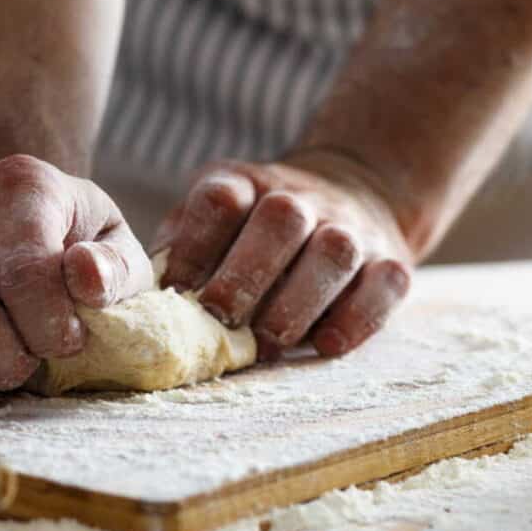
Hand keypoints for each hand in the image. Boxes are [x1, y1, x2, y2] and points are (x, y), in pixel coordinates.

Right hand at [0, 155, 152, 396]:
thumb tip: (86, 277)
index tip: (67, 344)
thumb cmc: (74, 247)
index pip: (24, 272)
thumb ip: (114, 269)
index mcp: (21, 182)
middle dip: (1, 362)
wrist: (16, 222)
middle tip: (24, 369)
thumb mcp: (117, 254)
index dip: (48, 329)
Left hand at [154, 154, 412, 358]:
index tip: (176, 288)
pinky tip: (324, 345)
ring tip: (268, 342)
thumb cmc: (257, 227)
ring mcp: (352, 228)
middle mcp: (303, 199)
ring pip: (334, 253)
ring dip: (298, 301)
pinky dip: (357, 319)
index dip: (195, 244)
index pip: (221, 200)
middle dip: (247, 273)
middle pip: (281, 220)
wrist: (357, 189)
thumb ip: (180, 248)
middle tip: (221, 317)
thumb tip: (140, 297)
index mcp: (249, 185)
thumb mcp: (215, 219)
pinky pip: (384, 286)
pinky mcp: (392, 261)